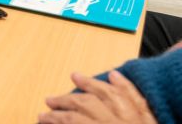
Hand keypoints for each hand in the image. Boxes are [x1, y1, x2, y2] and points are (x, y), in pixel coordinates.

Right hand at [38, 70, 156, 123]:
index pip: (73, 121)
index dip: (54, 118)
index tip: (40, 117)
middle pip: (87, 104)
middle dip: (65, 101)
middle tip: (49, 100)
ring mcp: (138, 122)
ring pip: (110, 95)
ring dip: (91, 84)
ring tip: (75, 76)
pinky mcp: (151, 123)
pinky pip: (137, 98)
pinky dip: (124, 85)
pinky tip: (114, 74)